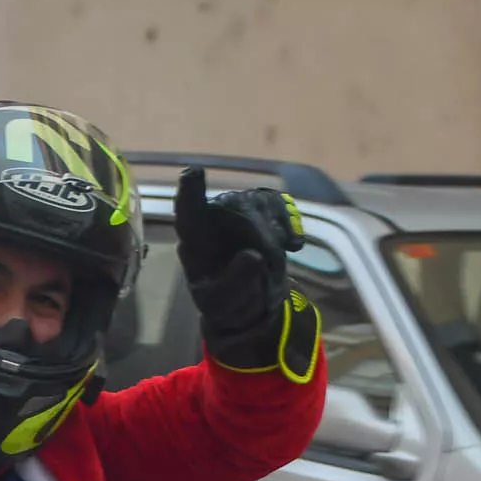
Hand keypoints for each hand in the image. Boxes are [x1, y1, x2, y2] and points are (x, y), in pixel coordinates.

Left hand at [173, 165, 305, 351]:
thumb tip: (253, 255)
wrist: (250, 303)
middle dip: (257, 233)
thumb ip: (234, 285)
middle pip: (234, 207)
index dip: (190, 192)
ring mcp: (238, 210)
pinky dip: (289, 224)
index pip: (188, 212)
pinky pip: (278, 204)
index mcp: (194, 241)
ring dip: (273, 233)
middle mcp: (213, 218)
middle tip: (268, 263)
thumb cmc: (225, 303)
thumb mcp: (223, 307)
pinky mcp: (261, 210)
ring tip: (275, 262)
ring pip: (258, 203)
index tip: (192, 173)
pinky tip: (293, 245)